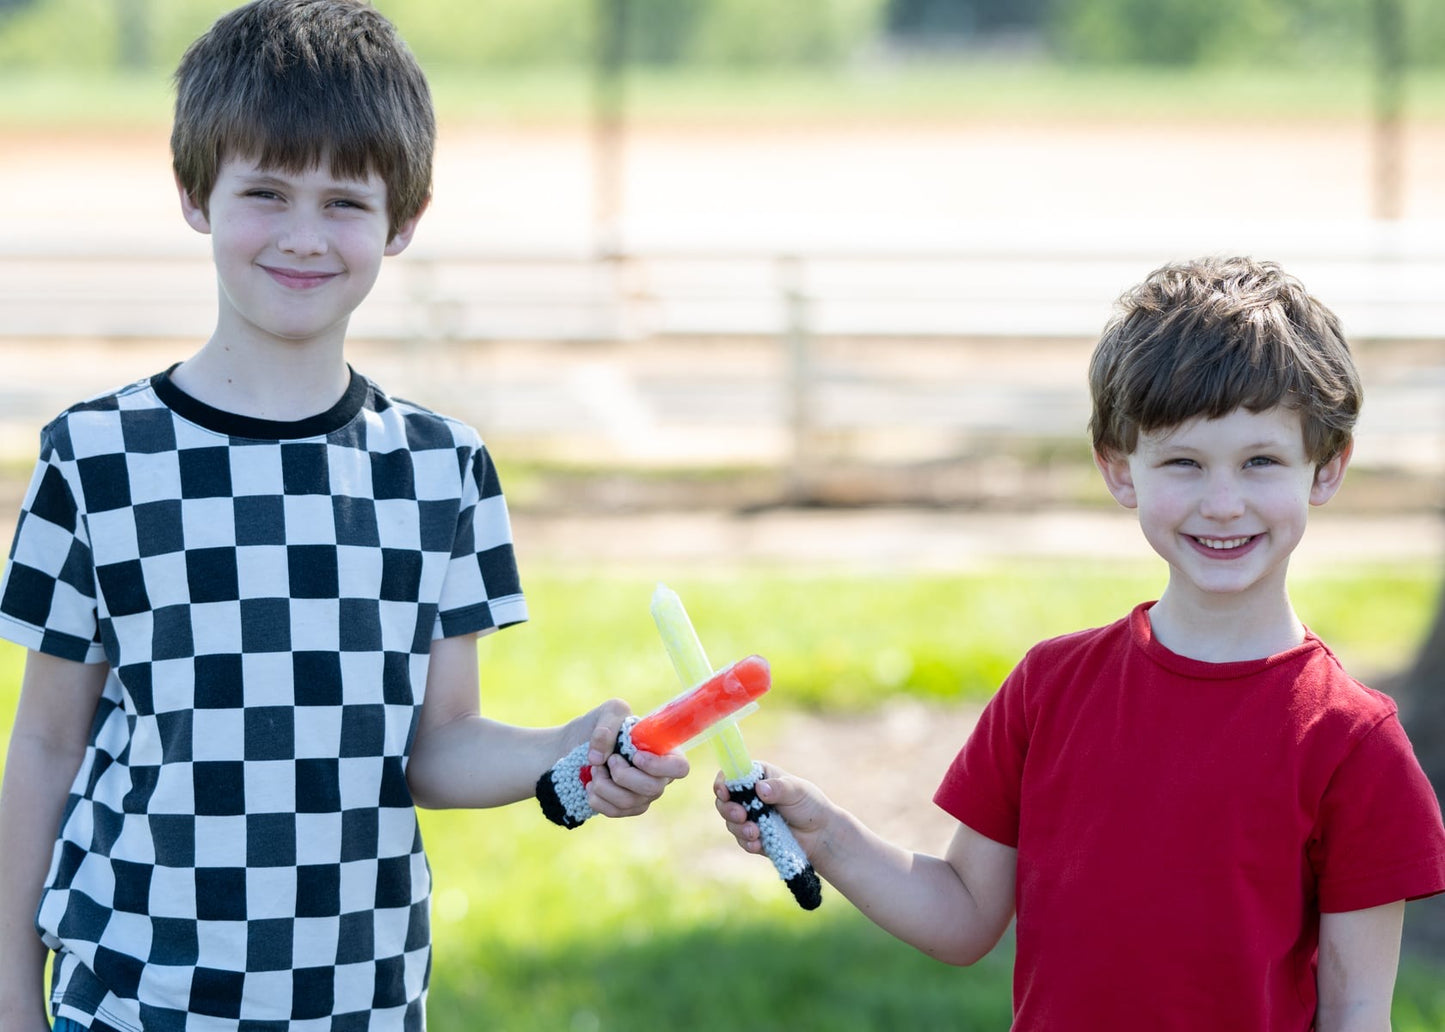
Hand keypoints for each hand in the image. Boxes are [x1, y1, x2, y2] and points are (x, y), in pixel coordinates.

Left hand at [579, 699, 689, 817]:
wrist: (584, 743)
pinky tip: (591, 783)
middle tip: (609, 759)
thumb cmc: (607, 725)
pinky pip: (615, 811)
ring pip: (630, 802)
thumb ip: (607, 726)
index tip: (635, 756)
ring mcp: (644, 795)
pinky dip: (597, 798)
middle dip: (623, 775)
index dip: (659, 766)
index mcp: (665, 752)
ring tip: (595, 769)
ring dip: (605, 785)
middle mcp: (659, 777)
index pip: (680, 768)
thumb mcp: (609, 712)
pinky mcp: (626, 808)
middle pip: (652, 788)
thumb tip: (598, 758)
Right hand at [713, 763, 829, 856]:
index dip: (722, 783)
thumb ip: (779, 788)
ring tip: (755, 833)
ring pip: (730, 823)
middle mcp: (748, 796)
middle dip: (728, 809)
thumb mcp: (797, 790)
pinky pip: (742, 841)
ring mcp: (749, 818)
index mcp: (756, 777)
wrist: (820, 833)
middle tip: (741, 815)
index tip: (724, 792)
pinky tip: (758, 844)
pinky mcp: (753, 837)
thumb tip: (760, 788)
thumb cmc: (809, 804)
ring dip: (739, 828)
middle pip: (723, 801)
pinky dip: (747, 843)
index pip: (730, 776)